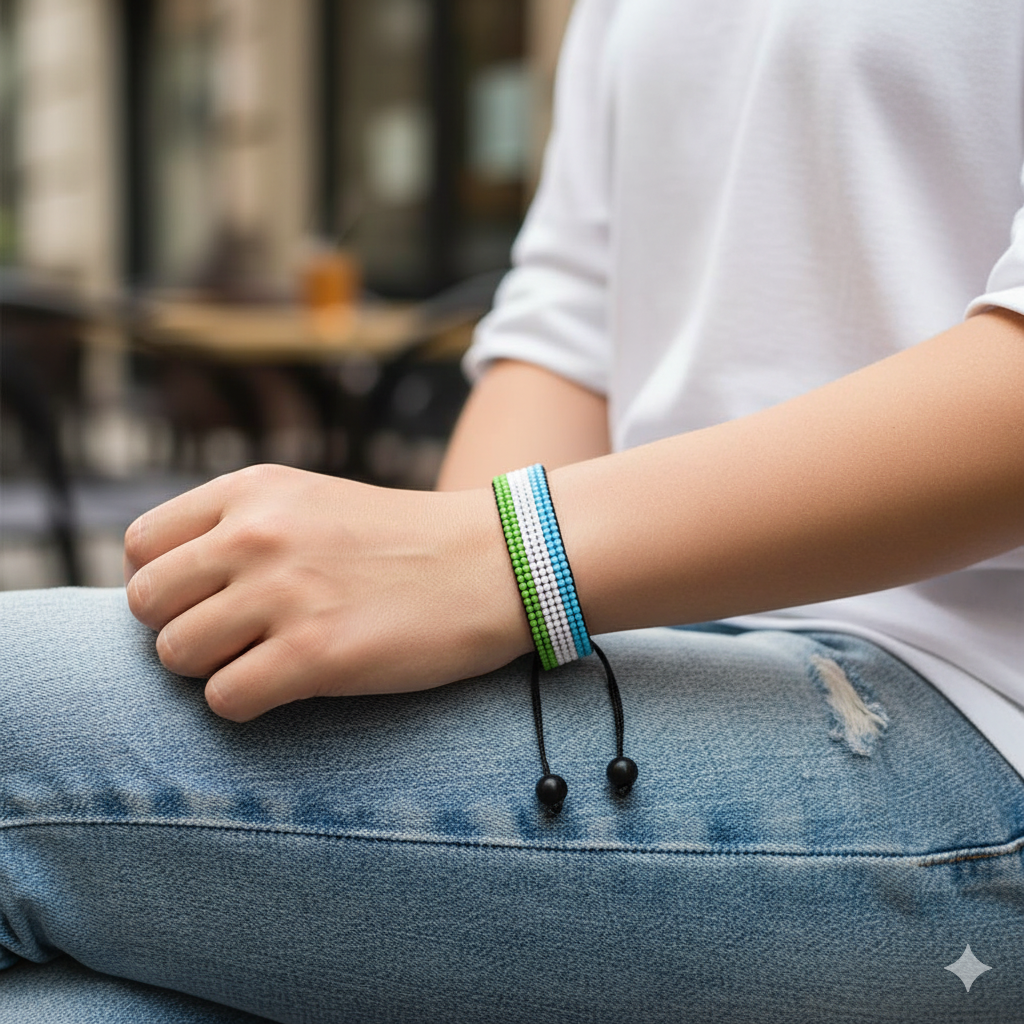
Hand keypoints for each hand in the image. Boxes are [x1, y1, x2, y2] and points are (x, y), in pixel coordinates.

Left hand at [124, 465, 530, 720]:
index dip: (166, 584)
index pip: (140, 545)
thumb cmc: (405, 541)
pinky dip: (247, 703)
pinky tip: (290, 685)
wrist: (496, 562)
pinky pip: (223, 700)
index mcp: (253, 490)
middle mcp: (257, 534)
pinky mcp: (315, 653)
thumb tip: (170, 587)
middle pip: (147, 603)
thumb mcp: (313, 502)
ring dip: (213, 670)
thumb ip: (241, 528)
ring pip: (175, 655)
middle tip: (235, 638)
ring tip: (266, 660)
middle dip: (182, 629)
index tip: (206, 601)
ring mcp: (285, 593)